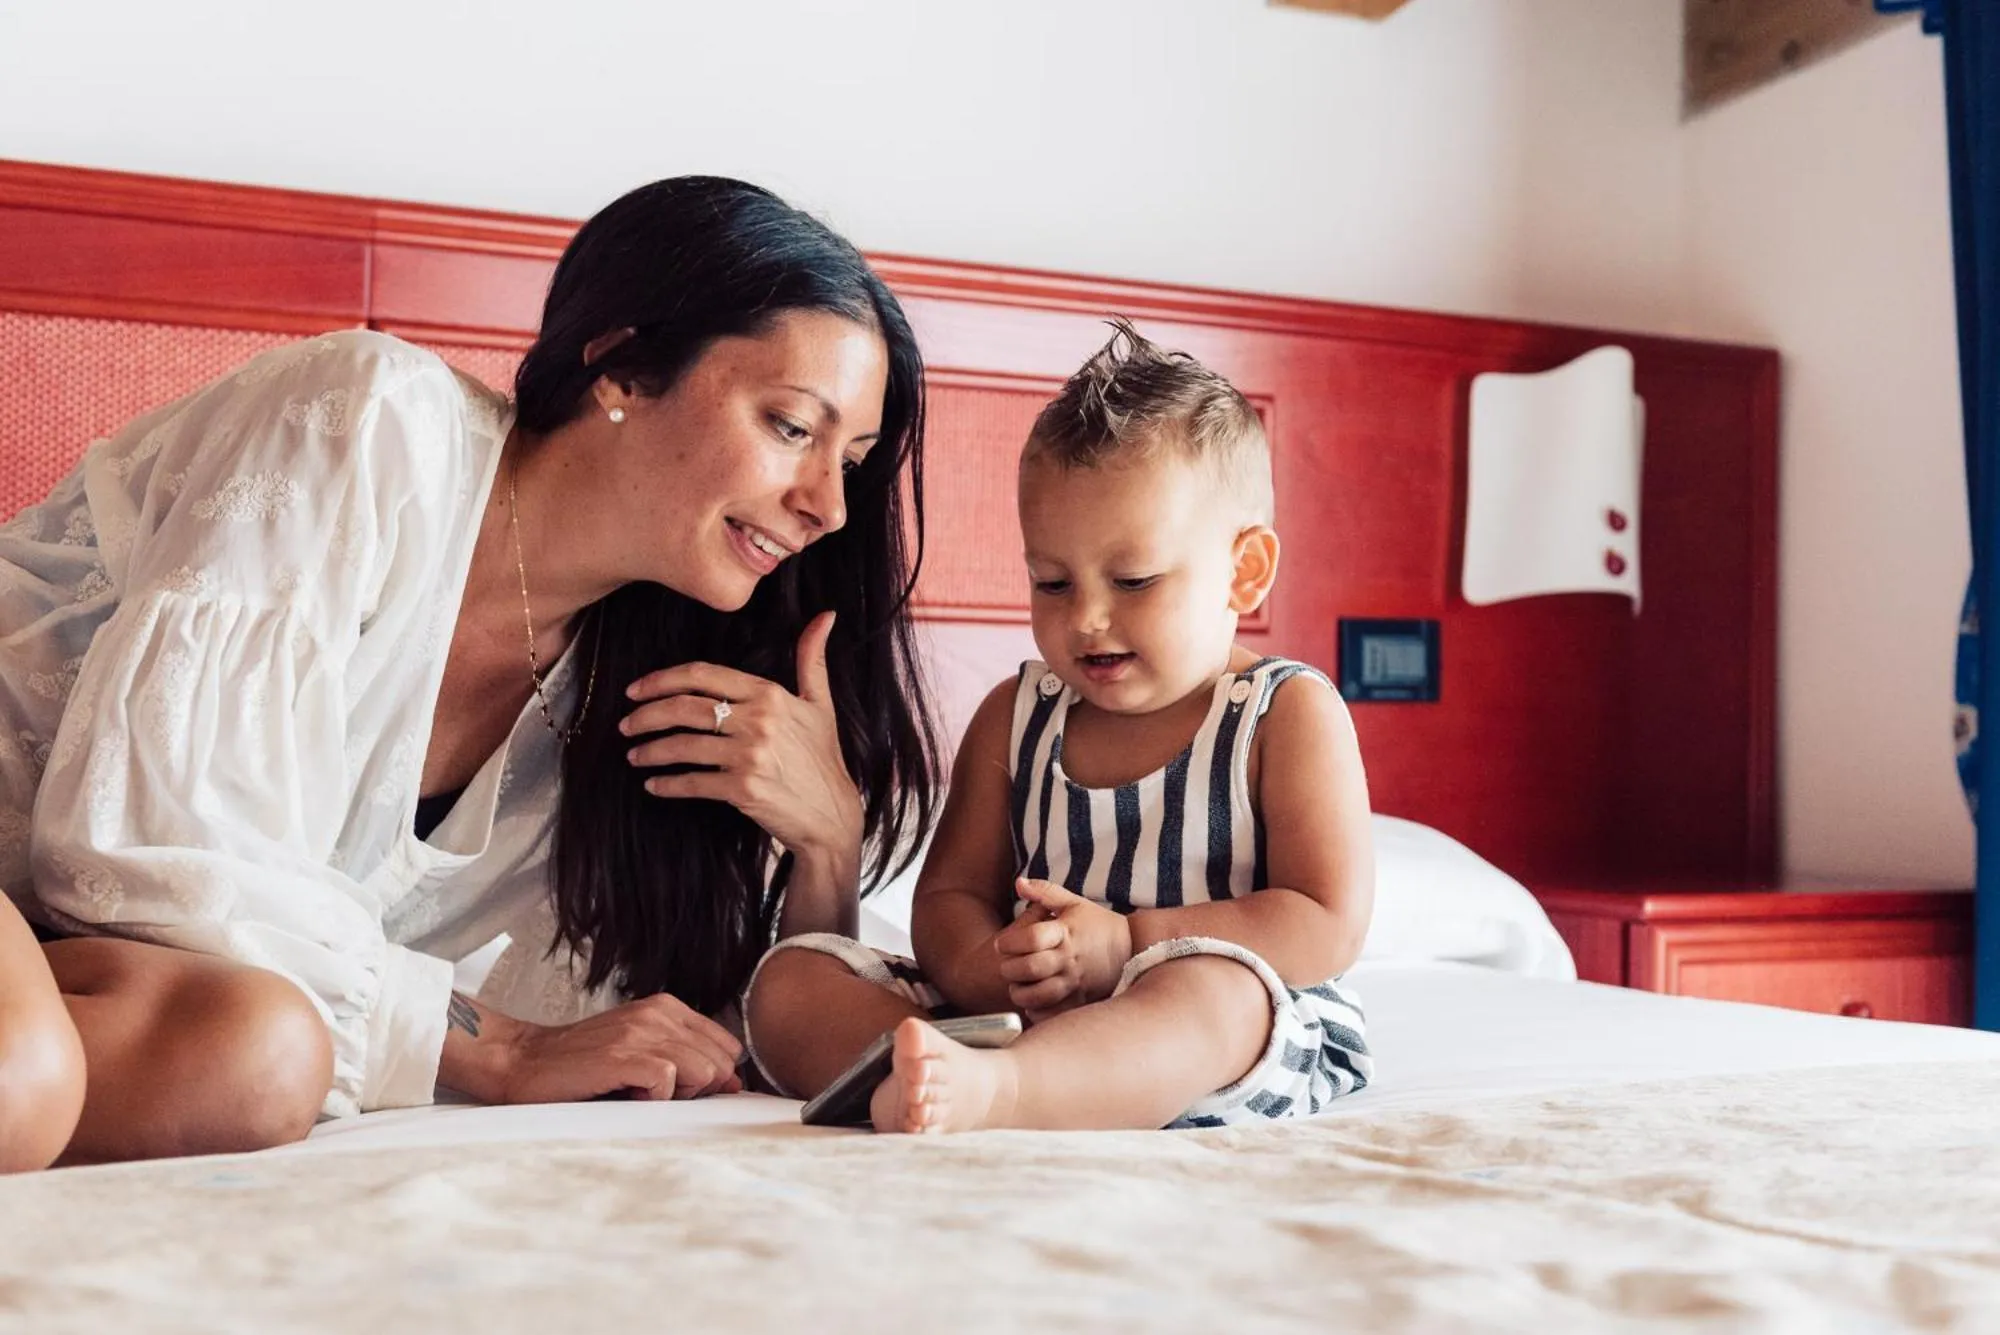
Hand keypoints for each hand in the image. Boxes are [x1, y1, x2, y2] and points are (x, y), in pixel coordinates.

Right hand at [495, 994, 745, 1102]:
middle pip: (721, 1062)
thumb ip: (689, 1061)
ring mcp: (640, 1032)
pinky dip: (655, 1098)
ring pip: (703, 1071)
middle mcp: (658, 1013)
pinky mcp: (622, 1055)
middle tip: (654, 1092)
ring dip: (676, 1094)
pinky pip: (669, 1080)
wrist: (524, 1062)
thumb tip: (735, 1084)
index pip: (728, 1047)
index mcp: (667, 1008)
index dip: (712, 1076)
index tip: (679, 1087)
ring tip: (639, 1092)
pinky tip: (628, 1095)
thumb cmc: (584, 1065)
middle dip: (698, 1088)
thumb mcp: (643, 1053)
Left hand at [620, 611, 862, 879]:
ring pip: (682, 746)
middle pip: (684, 708)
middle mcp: (759, 720)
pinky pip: (692, 783)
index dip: (661, 680)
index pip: (703, 675)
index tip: (636, 690)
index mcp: (770, 695)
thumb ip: (812, 658)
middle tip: (625, 724)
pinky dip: (667, 785)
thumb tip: (826, 615)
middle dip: (645, 716)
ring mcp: (750, 755)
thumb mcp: (821, 704)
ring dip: (649, 751)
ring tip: (635, 755)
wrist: (832, 814)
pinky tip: (654, 785)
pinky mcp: (743, 789)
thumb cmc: (823, 758)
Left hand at [994, 877, 1133, 1020]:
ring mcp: (1076, 982)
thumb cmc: (1098, 924)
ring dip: (1020, 993)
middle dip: (1010, 968)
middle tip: (1005, 966)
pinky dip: (1038, 1012)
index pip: (1032, 938)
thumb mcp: (1073, 903)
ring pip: (1040, 995)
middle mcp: (1069, 958)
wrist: (1132, 948)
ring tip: (1016, 986)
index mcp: (1065, 933)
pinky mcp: (1081, 1000)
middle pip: (1031, 967)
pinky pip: (1054, 1014)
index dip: (1010, 942)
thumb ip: (1044, 892)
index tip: (1001, 944)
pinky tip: (1032, 1003)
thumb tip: (1018, 882)